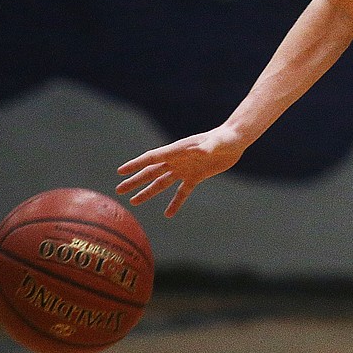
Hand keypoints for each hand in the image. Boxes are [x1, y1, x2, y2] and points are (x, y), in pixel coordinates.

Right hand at [116, 126, 244, 216]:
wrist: (234, 141)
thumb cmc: (224, 138)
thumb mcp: (216, 143)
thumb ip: (208, 147)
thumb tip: (202, 151)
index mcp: (177, 150)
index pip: (152, 158)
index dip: (136, 165)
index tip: (120, 172)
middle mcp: (177, 160)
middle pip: (151, 172)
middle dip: (135, 181)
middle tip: (119, 190)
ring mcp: (185, 169)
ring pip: (162, 183)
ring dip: (148, 192)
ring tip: (134, 202)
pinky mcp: (195, 177)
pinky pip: (182, 192)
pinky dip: (175, 203)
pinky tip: (168, 214)